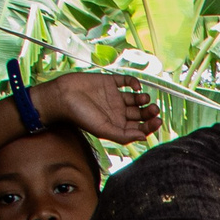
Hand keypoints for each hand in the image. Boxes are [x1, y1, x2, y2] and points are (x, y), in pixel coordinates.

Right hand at [41, 71, 161, 144]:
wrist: (62, 96)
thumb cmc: (80, 116)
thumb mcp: (103, 129)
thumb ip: (123, 135)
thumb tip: (143, 137)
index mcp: (118, 125)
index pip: (139, 127)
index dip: (150, 125)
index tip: (158, 121)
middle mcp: (118, 112)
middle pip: (140, 113)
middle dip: (149, 112)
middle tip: (153, 109)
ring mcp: (114, 96)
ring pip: (136, 98)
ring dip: (143, 98)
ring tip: (142, 98)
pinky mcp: (110, 82)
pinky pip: (126, 82)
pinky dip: (134, 82)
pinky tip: (135, 86)